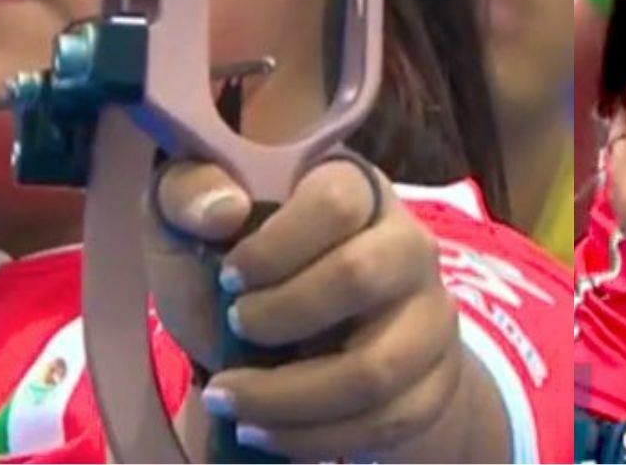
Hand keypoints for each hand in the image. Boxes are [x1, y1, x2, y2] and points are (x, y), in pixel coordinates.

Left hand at [154, 158, 480, 460]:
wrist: (288, 357)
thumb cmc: (238, 280)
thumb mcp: (191, 231)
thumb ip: (186, 195)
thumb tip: (224, 209)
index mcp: (352, 187)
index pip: (335, 200)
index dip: (275, 245)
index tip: (230, 277)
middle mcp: (408, 242)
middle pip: (361, 275)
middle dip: (282, 316)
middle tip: (236, 329)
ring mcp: (431, 313)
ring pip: (375, 368)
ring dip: (286, 398)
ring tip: (229, 399)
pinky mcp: (438, 378)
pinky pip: (388, 421)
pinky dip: (312, 438)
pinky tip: (265, 430)